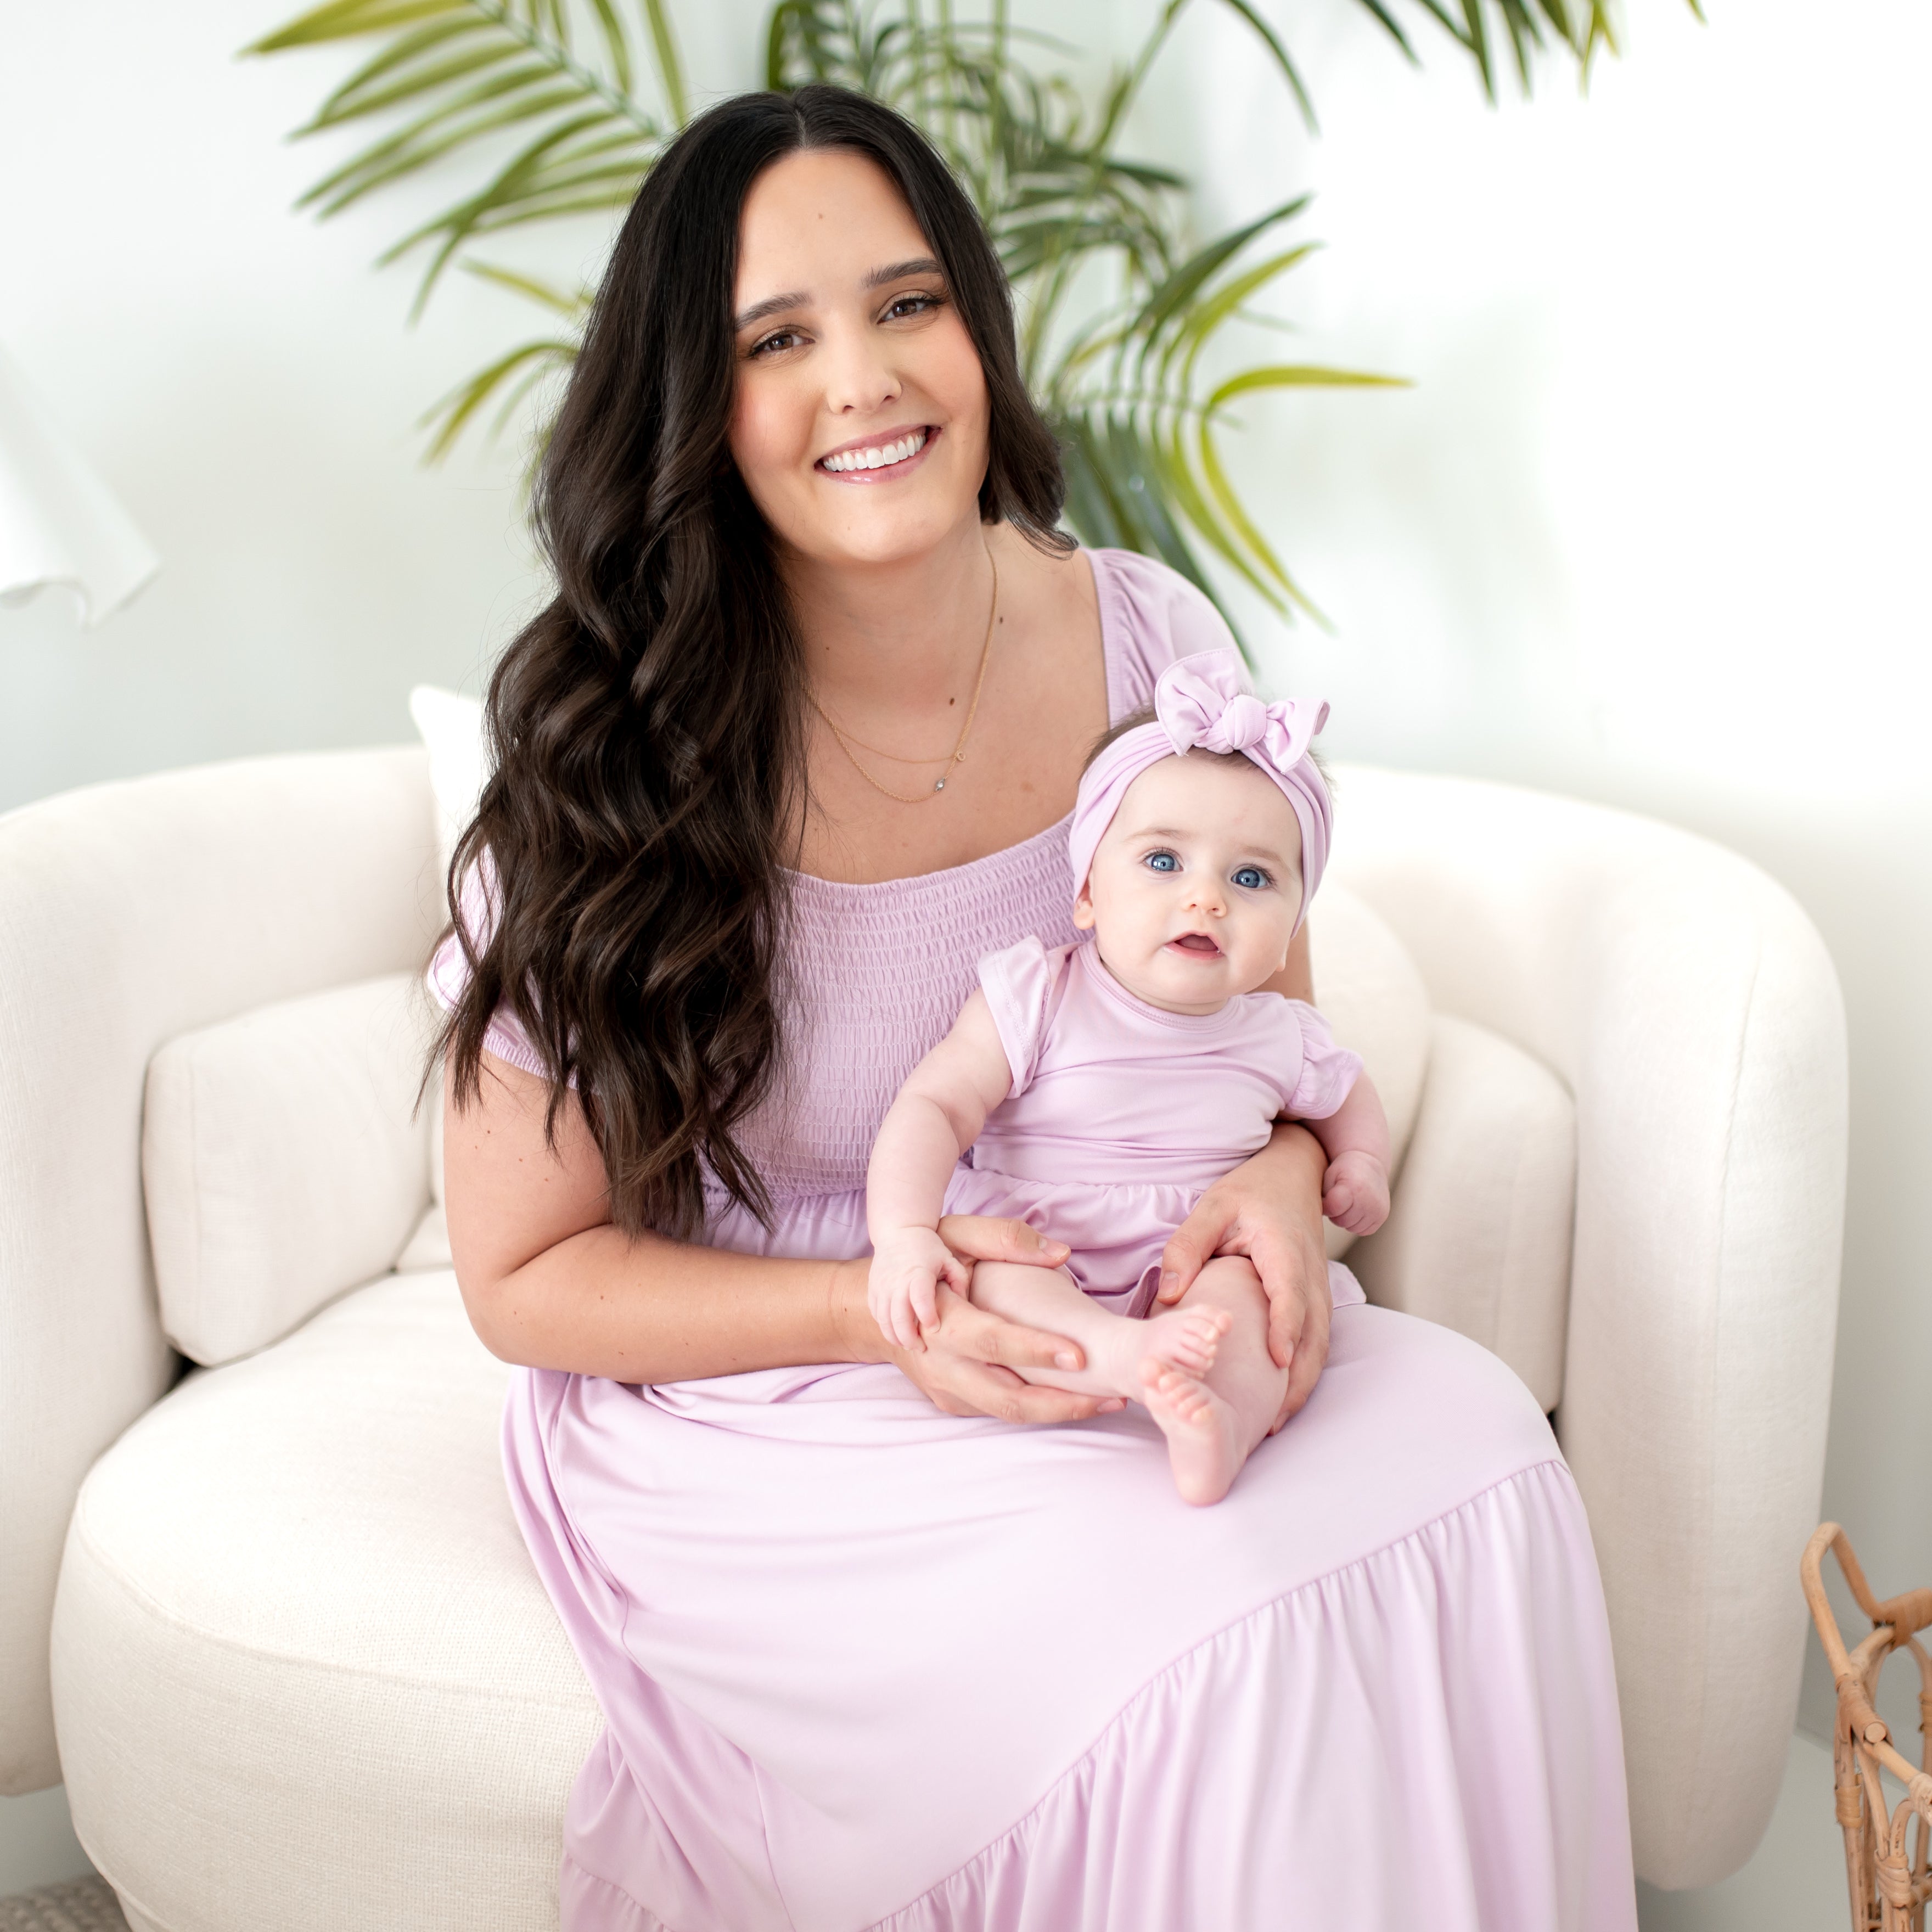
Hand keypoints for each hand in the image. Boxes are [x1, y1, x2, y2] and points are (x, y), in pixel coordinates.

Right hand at [862, 1215, 1119, 1424]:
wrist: (871, 1308)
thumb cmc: (922, 1262)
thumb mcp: (955, 1234)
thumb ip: (1005, 1239)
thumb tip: (1060, 1253)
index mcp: (943, 1323)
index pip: (994, 1342)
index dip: (1036, 1350)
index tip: (1080, 1353)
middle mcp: (943, 1364)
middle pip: (1007, 1398)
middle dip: (1062, 1402)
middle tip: (1110, 1395)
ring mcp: (947, 1388)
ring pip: (1007, 1413)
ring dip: (1059, 1412)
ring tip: (1106, 1401)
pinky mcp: (953, 1401)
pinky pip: (999, 1411)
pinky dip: (1037, 1409)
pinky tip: (1074, 1399)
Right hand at [867, 1225, 969, 1350]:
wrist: (898, 1231)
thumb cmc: (927, 1247)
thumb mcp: (948, 1258)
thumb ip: (959, 1280)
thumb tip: (962, 1303)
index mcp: (918, 1272)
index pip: (920, 1299)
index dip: (928, 1316)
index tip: (935, 1327)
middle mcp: (896, 1281)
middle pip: (898, 1317)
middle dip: (909, 1338)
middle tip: (921, 1348)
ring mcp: (881, 1285)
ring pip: (883, 1320)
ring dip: (895, 1336)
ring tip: (909, 1344)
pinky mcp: (873, 1289)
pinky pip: (876, 1314)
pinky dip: (885, 1327)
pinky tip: (897, 1332)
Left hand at [1154, 1122, 1330, 1433]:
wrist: (1294, 1175)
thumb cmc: (1252, 1191)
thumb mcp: (1214, 1207)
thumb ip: (1189, 1246)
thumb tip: (1169, 1295)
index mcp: (1285, 1250)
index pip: (1291, 1294)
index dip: (1285, 1329)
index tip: (1276, 1363)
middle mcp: (1310, 1276)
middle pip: (1314, 1335)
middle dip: (1296, 1380)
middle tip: (1268, 1421)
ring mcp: (1318, 1291)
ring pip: (1319, 1346)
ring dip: (1301, 1385)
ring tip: (1272, 1423)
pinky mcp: (1315, 1301)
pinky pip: (1316, 1343)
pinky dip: (1303, 1374)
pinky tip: (1280, 1401)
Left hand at [1321, 1150, 1389, 1236]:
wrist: (1369, 1165)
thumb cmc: (1344, 1170)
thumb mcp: (1330, 1176)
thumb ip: (1324, 1196)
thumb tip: (1317, 1218)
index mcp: (1353, 1188)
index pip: (1332, 1209)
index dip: (1326, 1205)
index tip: (1327, 1196)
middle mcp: (1368, 1200)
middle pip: (1341, 1221)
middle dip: (1336, 1213)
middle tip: (1338, 1199)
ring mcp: (1378, 1209)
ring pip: (1352, 1228)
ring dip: (1347, 1219)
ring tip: (1349, 1202)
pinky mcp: (1382, 1216)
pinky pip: (1363, 1230)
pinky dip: (1357, 1223)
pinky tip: (1357, 1208)